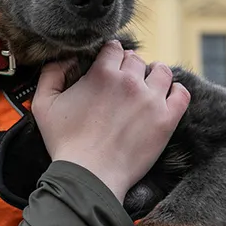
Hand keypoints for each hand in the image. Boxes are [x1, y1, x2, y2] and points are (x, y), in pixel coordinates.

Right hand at [31, 40, 189, 201]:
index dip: (111, 56)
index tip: (110, 67)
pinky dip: (176, 92)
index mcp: (102, 73)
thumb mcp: (44, 104)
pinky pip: (182, 93)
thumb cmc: (65, 143)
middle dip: (130, 68)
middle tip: (124, 85)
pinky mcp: (166, 119)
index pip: (114, 48)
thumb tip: (66, 57)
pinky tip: (167, 98)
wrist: (90, 176)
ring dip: (154, 76)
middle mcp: (130, 81)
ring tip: (147, 88)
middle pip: (137, 60)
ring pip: (162, 71)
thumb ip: (51, 73)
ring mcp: (151, 99)